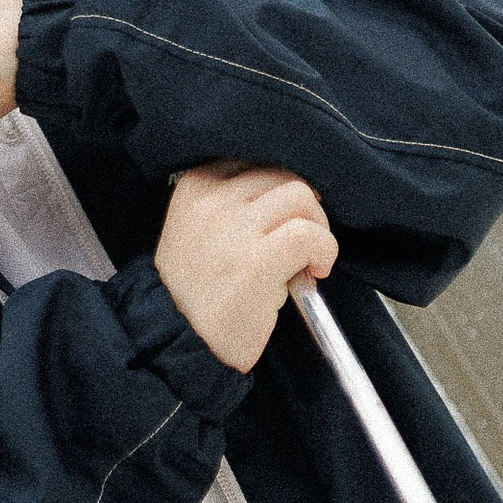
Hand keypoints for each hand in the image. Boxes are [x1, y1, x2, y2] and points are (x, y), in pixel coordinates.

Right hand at [156, 162, 337, 373]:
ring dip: (317, 227)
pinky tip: (315, 272)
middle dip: (305, 207)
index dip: (281, 187)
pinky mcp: (255, 262)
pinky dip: (324, 250)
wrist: (178, 344)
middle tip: (304, 242)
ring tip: (308, 258)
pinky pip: (310, 235)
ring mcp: (233, 228)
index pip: (258, 159)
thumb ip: (237, 202)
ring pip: (301, 195)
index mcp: (195, 184)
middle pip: (284, 173)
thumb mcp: (201, 230)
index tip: (287, 215)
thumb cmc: (198, 292)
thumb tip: (299, 193)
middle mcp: (212, 198)